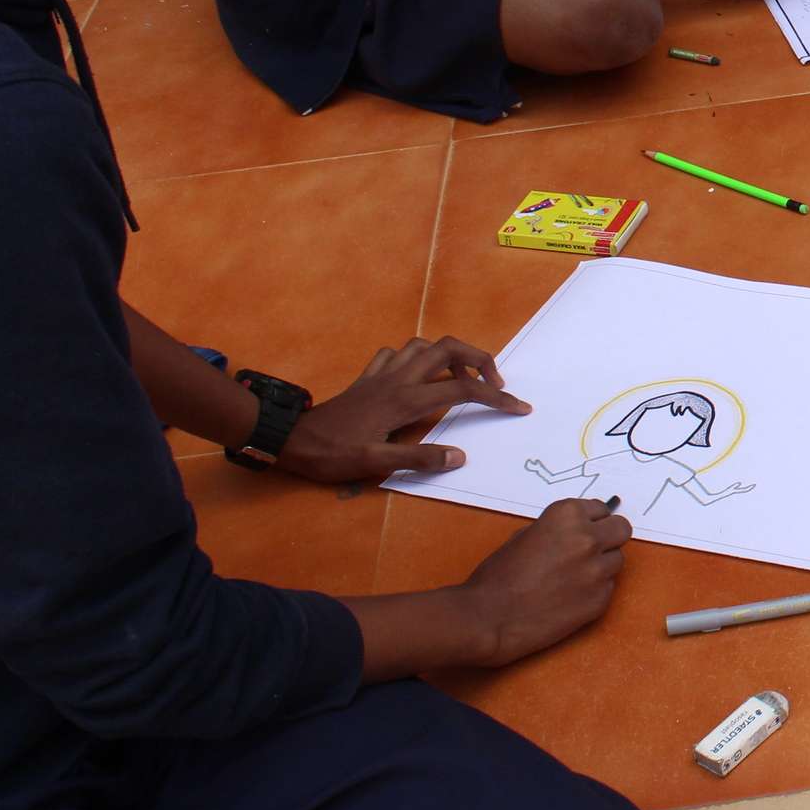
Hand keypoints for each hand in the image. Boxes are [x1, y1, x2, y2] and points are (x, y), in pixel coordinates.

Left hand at [272, 336, 530, 484]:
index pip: (462, 391)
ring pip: (424, 346)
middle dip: (479, 359)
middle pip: (448, 349)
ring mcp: (382, 374)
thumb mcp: (375, 464)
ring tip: (458, 381)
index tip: (518, 408)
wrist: (291, 439)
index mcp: (406, 400)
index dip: (495, 398)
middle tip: (492, 383)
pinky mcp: (367, 377)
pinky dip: (414, 358)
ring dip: (448, 356)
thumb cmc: (334, 453)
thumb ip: (419, 459)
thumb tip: (459, 457)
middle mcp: (398, 379)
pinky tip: (416, 377)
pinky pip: (396, 354)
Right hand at [454, 498, 631, 667]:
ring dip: (601, 565)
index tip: (585, 529)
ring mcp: (597, 571)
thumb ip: (556, 530)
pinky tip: (569, 597)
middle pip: (621, 529)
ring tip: (572, 577)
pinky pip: (608, 587)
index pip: (601, 509)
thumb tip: (574, 532)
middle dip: (608, 537)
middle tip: (591, 549)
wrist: (490, 616)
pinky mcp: (601, 600)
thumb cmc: (498, 575)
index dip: (591, 521)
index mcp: (567, 516)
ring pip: (617, 560)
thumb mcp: (524, 536)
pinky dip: (594, 590)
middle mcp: (588, 539)